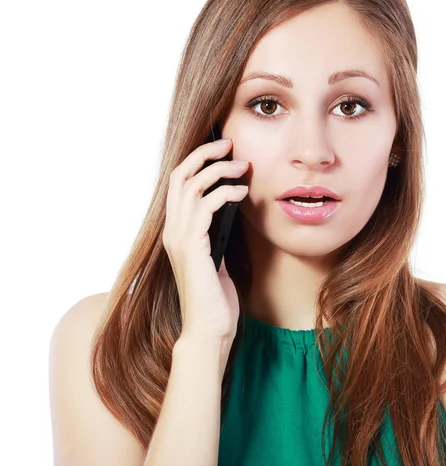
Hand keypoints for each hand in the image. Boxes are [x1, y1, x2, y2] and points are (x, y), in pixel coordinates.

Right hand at [162, 138, 248, 345]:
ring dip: (219, 170)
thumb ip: (216, 233)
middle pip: (181, 175)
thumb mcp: (217, 257)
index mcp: (177, 231)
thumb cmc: (216, 298)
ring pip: (191, 185)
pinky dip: (225, 193)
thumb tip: (230, 209)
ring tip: (243, 166)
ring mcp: (179, 238)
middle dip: (205, 154)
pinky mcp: (192, 246)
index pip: (179, 184)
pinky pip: (206, 206)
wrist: (209, 330)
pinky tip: (242, 193)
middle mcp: (172, 230)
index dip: (198, 161)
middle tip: (231, 145)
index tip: (223, 151)